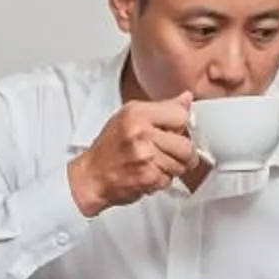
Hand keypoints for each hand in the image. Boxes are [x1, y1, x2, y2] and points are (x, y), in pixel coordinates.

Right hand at [68, 92, 197, 216]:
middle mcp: (140, 132)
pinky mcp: (147, 177)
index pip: (181, 115)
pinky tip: (148, 173)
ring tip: (156, 163)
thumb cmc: (109, 147)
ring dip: (173, 168)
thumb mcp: (130, 116)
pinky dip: (162, 180)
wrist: (91, 176)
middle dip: (184, 153)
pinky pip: (170, 180)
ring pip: (181, 165)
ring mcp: (145, 156)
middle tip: (172, 153)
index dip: (180, 126)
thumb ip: (161, 108)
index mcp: (137, 113)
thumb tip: (187, 99)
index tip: (173, 131)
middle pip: (186, 145)